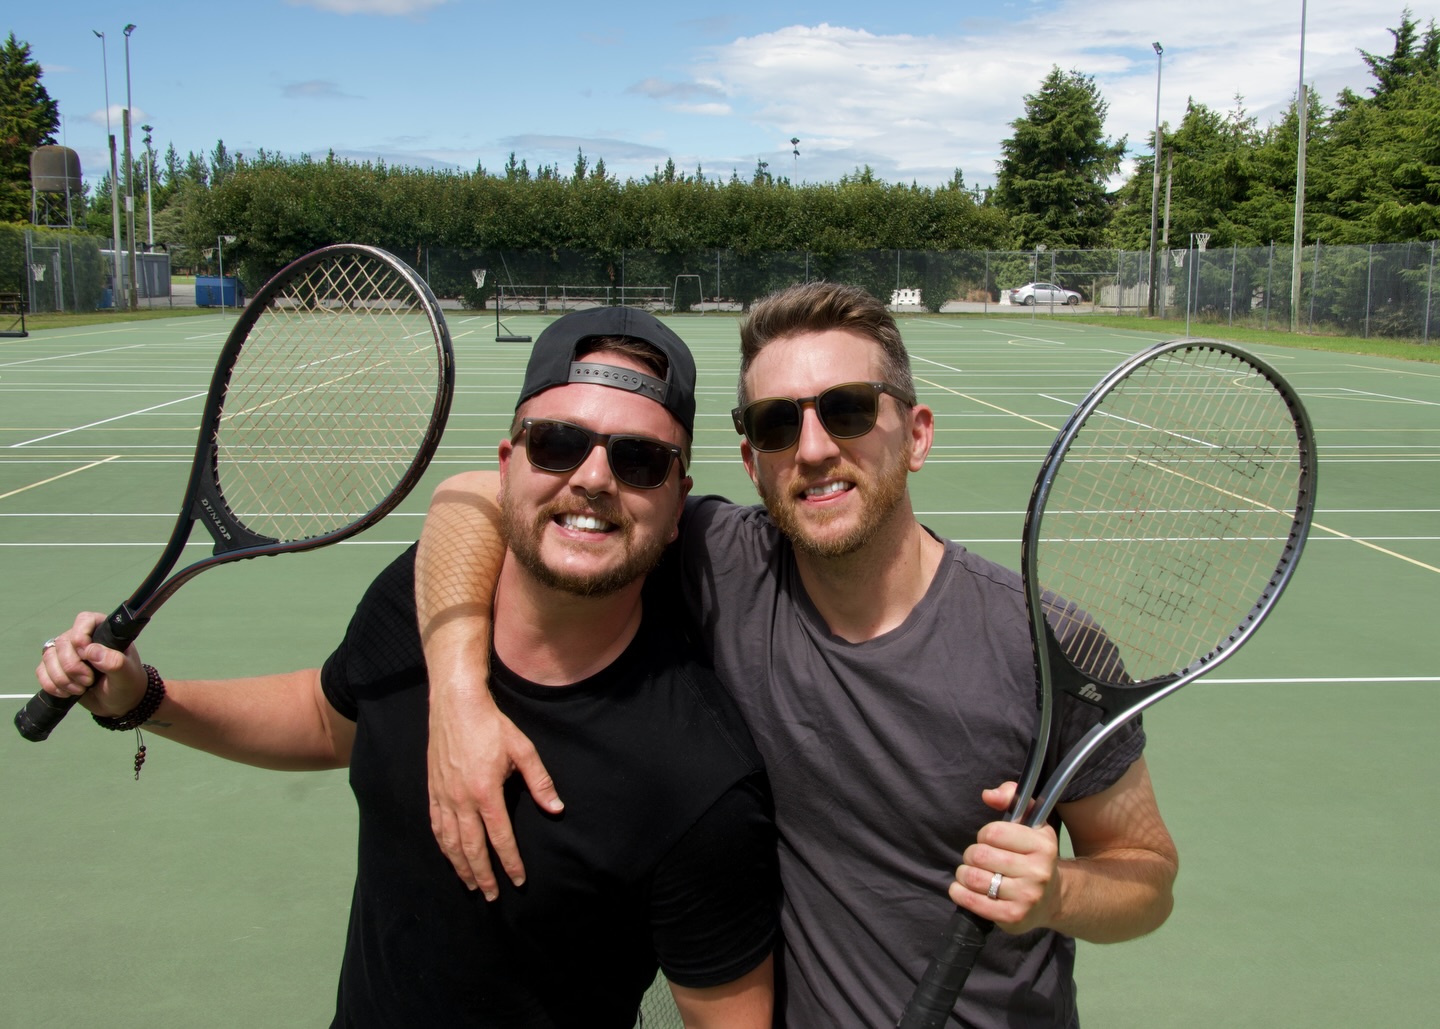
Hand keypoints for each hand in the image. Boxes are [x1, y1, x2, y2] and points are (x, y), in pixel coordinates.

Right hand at [36, 612, 146, 717]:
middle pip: (63, 643)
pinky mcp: (55, 669)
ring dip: (62, 678)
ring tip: (81, 689)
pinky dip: (52, 685)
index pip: (84, 620)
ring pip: (49, 657)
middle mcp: (82, 639)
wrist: (118, 704)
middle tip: (89, 681)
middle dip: (72, 667)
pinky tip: (67, 693)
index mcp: (103, 632)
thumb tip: (90, 650)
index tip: (86, 655)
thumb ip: (114, 661)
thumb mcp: (126, 675)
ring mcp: (66, 653)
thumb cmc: (126, 684)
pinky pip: (41, 671)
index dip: (80, 635)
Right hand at [427, 685, 561, 899]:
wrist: (456, 706)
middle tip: (491, 896)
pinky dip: (444, 846)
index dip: (509, 861)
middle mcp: (461, 799)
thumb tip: (556, 809)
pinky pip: (436, 826)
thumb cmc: (492, 726)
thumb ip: (540, 782)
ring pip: (450, 842)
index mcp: (486, 792)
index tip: (517, 879)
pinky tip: (450, 856)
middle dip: (483, 875)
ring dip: (461, 867)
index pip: (500, 836)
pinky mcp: (433, 790)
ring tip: (471, 885)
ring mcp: (444, 796)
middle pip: (472, 847)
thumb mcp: (523, 750)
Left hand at [948, 781, 1060, 934]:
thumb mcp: (1030, 820)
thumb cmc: (1033, 855)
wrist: (1052, 898)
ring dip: (964, 874)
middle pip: (980, 856)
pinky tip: (962, 889)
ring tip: (971, 873)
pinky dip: (960, 893)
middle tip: (978, 859)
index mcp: (1043, 845)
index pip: (993, 833)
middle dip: (971, 855)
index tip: (990, 840)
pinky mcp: (1013, 916)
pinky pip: (973, 902)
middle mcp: (1038, 871)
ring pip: (974, 878)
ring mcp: (1027, 896)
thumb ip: (1010, 796)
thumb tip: (988, 795)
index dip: (984, 835)